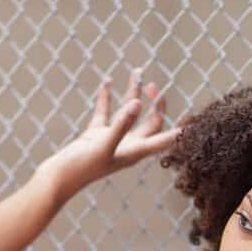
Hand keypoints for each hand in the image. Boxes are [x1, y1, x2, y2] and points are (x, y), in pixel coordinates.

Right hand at [35, 67, 182, 194]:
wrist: (57, 179)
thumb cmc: (82, 167)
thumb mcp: (104, 144)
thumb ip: (121, 124)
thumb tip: (137, 103)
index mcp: (136, 151)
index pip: (164, 138)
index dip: (179, 130)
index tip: (194, 119)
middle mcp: (129, 145)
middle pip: (150, 122)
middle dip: (155, 103)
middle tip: (153, 86)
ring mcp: (112, 139)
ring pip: (128, 112)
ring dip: (132, 93)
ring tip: (136, 72)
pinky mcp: (96, 135)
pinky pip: (105, 112)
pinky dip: (106, 97)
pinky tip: (107, 82)